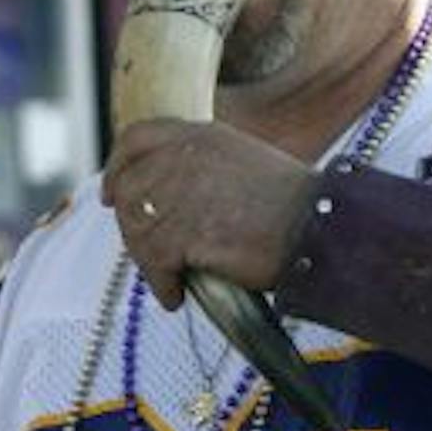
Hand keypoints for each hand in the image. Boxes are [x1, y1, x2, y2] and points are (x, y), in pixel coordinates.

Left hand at [102, 118, 317, 309]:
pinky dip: (161, 284)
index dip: (117, 167)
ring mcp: (184, 191)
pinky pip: (155, 260)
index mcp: (201, 134)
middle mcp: (186, 156)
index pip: (137, 138)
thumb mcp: (243, 163)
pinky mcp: (187, 231)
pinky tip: (177, 296)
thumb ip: (200, 168)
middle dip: (132, 226)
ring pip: (138, 229)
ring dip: (149, 261)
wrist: (321, 229)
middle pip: (129, 190)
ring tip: (169, 280)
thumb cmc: (293, 206)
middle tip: (150, 255)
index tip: (111, 195)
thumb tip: (164, 198)